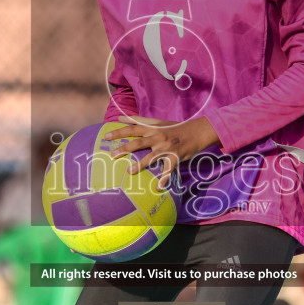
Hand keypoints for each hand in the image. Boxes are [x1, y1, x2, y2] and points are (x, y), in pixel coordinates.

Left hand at [101, 117, 219, 186]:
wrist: (197, 131)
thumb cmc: (175, 127)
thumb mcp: (157, 121)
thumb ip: (138, 120)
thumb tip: (121, 117)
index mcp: (152, 128)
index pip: (132, 129)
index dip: (119, 132)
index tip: (106, 137)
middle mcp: (158, 137)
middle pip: (138, 143)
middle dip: (124, 149)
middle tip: (111, 155)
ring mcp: (166, 148)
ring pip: (151, 157)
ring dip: (140, 165)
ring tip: (129, 172)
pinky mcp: (175, 157)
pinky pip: (168, 170)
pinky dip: (164, 179)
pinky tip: (158, 187)